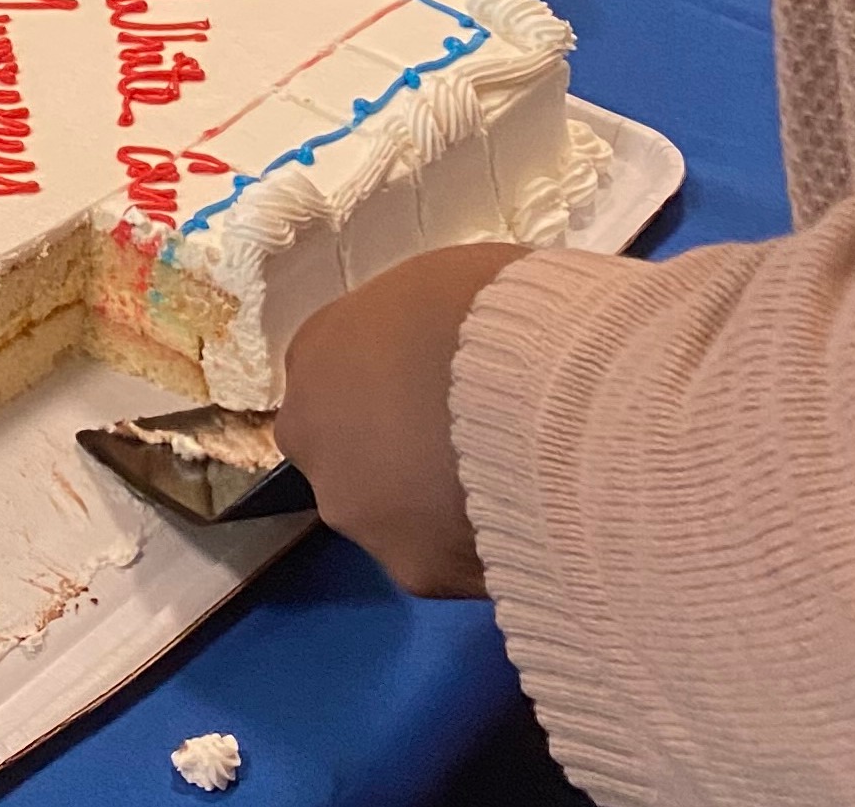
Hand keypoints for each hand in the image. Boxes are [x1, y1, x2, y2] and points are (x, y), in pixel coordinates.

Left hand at [274, 242, 531, 596]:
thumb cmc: (490, 312)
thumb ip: (412, 329)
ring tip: (508, 480)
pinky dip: (475, 544)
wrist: (540, 396)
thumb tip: (437, 347)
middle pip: (347, 450)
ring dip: (430, 503)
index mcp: (316, 355)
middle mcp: (314, 439)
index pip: (332, 376)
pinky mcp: (413, 570)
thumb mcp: (436, 285)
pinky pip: (444, 558)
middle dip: (396, 449)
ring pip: (389, 512)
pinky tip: (525, 518)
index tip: (437, 386)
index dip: (388, 383)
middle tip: (469, 437)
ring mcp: (357, 511)